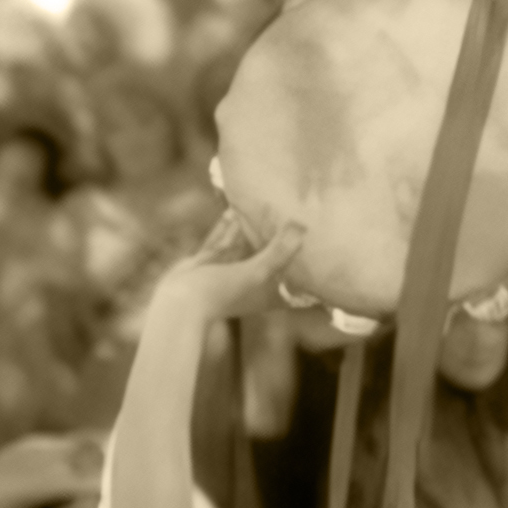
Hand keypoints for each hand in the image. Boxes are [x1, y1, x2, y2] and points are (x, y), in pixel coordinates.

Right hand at [160, 217, 304, 322]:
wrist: (183, 301)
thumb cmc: (225, 292)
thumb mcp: (260, 271)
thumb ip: (281, 250)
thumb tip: (302, 226)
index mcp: (269, 291)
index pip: (296, 280)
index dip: (310, 269)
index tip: (324, 252)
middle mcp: (252, 282)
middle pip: (273, 257)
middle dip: (282, 240)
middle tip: (296, 218)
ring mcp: (230, 272)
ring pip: (246, 246)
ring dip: (254, 228)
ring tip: (267, 206)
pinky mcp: (210, 264)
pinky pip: (223, 241)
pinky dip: (229, 227)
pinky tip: (233, 210)